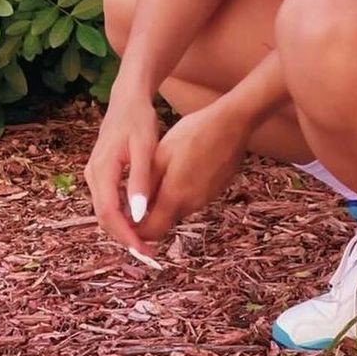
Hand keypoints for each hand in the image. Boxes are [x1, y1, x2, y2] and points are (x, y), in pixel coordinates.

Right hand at [83, 96, 160, 257]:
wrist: (127, 99)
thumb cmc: (139, 120)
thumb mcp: (145, 147)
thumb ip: (140, 180)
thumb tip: (138, 215)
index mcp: (101, 171)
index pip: (108, 214)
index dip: (125, 235)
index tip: (143, 251)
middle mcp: (93, 176)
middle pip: (104, 217)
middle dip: (124, 237)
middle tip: (148, 253)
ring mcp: (94, 175)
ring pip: (105, 211)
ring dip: (123, 229)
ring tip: (146, 243)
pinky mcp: (101, 174)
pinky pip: (108, 201)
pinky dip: (122, 216)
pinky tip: (139, 221)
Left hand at [133, 102, 248, 242]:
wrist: (232, 123)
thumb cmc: (194, 132)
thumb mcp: (162, 153)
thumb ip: (146, 184)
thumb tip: (132, 208)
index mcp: (174, 197)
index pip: (149, 232)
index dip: (134, 230)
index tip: (124, 217)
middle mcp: (192, 205)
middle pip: (163, 222)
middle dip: (148, 215)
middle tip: (139, 192)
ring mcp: (206, 198)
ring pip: (177, 210)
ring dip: (165, 202)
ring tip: (160, 175)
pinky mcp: (215, 190)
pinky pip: (192, 200)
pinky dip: (181, 193)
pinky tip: (181, 169)